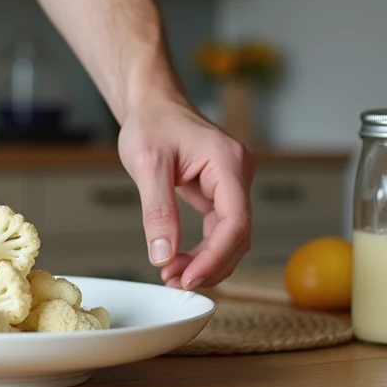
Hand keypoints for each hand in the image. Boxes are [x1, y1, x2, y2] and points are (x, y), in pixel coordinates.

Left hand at [118, 94, 255, 289]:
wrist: (152, 103)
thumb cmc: (151, 122)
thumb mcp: (147, 165)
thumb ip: (157, 212)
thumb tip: (163, 257)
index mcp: (228, 161)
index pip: (236, 222)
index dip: (215, 257)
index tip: (189, 278)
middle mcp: (239, 172)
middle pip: (238, 234)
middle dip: (209, 264)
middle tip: (175, 282)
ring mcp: (233, 182)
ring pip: (231, 235)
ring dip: (206, 261)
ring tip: (173, 276)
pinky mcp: (222, 190)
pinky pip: (220, 228)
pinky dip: (203, 248)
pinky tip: (181, 261)